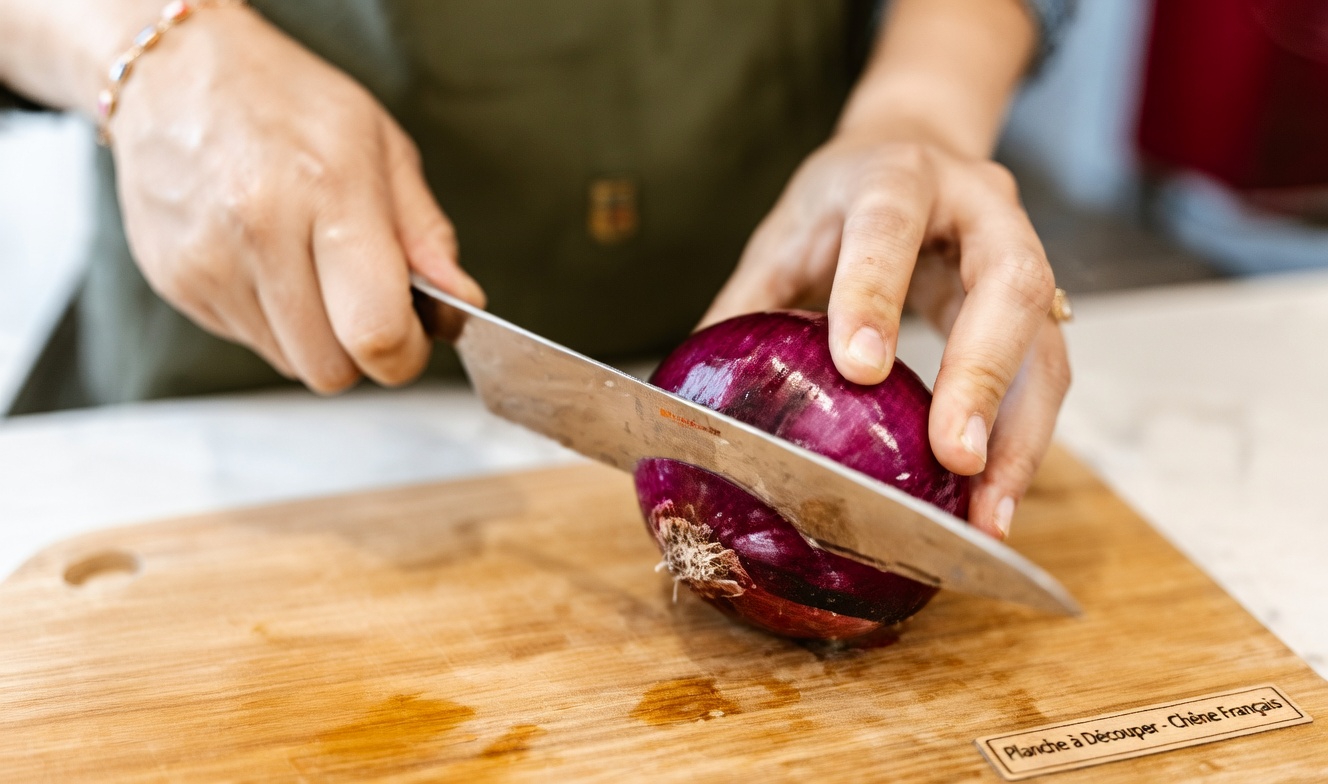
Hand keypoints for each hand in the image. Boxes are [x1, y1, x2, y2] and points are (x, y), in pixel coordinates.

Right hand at [108, 6, 483, 392]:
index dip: (407, 350)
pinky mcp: (173, 282)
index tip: (414, 330)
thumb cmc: (288, 102)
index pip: (376, 333)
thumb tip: (459, 302)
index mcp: (327, 190)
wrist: (173, 72)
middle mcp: (258, 230)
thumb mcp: (381, 148)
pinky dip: (271, 319)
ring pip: (290, 363)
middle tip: (365, 297)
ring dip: (315, 334)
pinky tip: (267, 261)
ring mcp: (206, 262)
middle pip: (332, 368)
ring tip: (310, 265)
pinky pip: (248, 341)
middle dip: (362, 350)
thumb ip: (425, 235)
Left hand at [702, 132, 1070, 538]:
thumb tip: (689, 391)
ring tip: (989, 517)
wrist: (914, 149)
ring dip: (1020, 436)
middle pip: (1009, 286)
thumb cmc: (841, 199)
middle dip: (983, 376)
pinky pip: (1045, 378)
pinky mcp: (1039, 309)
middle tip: (955, 459)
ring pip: (1044, 344)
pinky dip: (1023, 444)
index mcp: (897, 175)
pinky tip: (993, 502)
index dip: (875, 293)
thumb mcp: (784, 233)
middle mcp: (981, 206)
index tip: (859, 369)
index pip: (888, 223)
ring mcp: (1023, 253)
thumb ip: (747, 301)